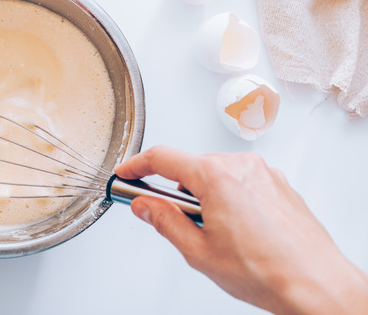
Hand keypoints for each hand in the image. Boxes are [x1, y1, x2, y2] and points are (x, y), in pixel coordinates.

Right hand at [115, 146, 367, 314]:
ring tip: (212, 233)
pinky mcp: (278, 184)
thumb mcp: (198, 251)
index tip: (125, 173)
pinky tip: (235, 230)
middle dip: (173, 189)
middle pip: (191, 166)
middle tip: (165, 216)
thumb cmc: (267, 271)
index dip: (136, 165)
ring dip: (203, 195)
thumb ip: (164, 222)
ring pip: (216, 174)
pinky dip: (228, 197)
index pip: (162, 158)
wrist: (316, 285)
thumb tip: (145, 206)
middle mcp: (241, 166)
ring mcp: (264, 173)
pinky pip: (241, 181)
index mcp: (216, 177)